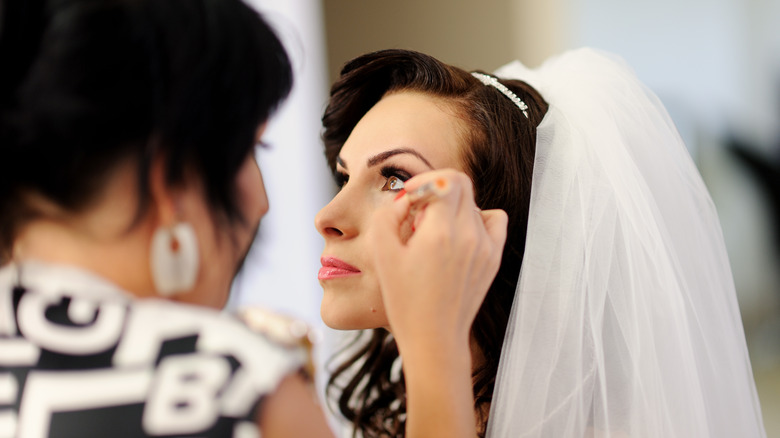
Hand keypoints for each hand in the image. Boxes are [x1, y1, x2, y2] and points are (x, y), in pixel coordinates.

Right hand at [368, 169, 507, 349]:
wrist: (434, 338)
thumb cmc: (405, 300)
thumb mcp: (383, 254)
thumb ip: (389, 215)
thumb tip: (407, 198)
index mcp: (440, 233)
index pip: (445, 179)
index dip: (423, 181)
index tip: (410, 197)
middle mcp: (469, 235)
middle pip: (461, 185)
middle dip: (435, 191)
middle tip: (418, 217)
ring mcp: (485, 246)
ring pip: (472, 203)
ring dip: (452, 207)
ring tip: (434, 234)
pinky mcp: (493, 257)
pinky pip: (494, 220)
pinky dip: (477, 218)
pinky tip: (459, 235)